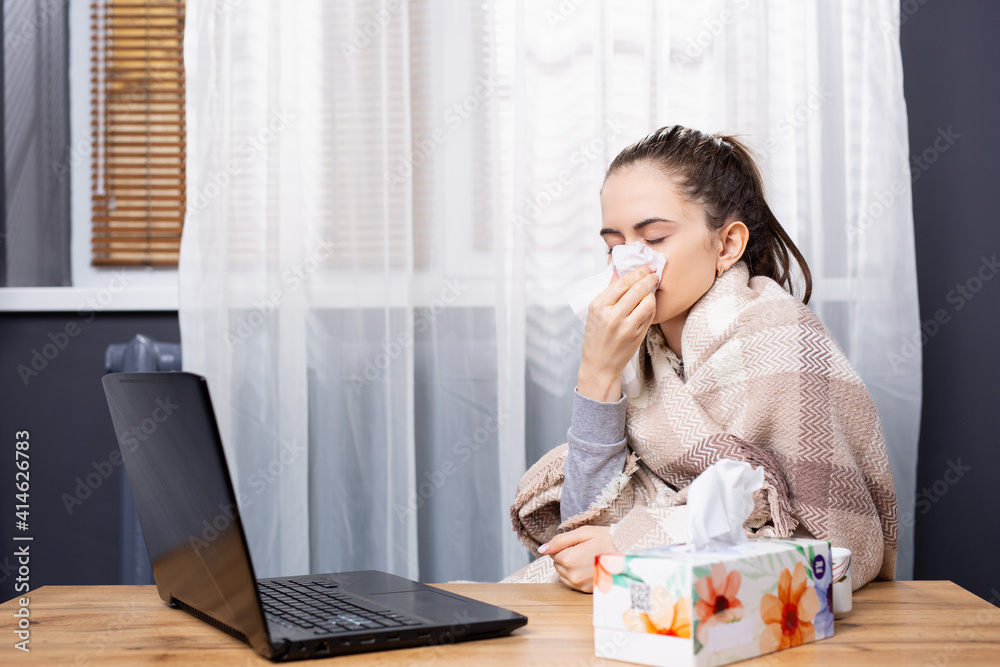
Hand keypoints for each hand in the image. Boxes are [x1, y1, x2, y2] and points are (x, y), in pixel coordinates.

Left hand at [539, 526, 615, 592]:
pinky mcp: (586, 590)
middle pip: (557, 564)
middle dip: (566, 556)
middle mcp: (573, 575)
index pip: (553, 552)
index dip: (565, 546)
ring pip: (563, 573)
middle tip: (585, 550)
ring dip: (570, 566)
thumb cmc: (606, 539)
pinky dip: (576, 574)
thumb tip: (542, 549)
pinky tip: (589, 568)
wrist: (628, 552)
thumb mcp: (583, 533)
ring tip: (588, 559)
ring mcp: (580, 585)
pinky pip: (571, 582)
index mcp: (569, 559)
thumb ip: (560, 541)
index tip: (579, 544)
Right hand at [578, 265, 658, 401]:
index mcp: (598, 306)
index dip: (637, 272)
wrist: (599, 364)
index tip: (646, 267)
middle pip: (637, 289)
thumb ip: (608, 291)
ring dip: (651, 293)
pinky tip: (649, 304)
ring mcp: (626, 327)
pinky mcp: (637, 336)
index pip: (622, 282)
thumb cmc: (596, 337)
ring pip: (647, 302)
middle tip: (654, 273)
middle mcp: (612, 315)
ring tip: (650, 291)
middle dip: (649, 278)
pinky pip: (649, 316)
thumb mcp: (595, 312)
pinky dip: (651, 307)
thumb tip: (618, 270)